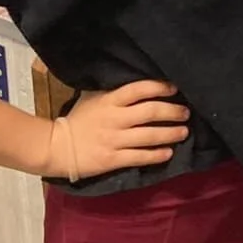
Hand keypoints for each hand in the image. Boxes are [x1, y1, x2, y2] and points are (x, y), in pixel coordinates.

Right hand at [45, 80, 188, 180]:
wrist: (55, 147)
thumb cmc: (78, 120)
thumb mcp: (93, 97)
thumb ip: (114, 91)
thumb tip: (139, 83)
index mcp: (110, 100)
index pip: (139, 89)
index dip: (160, 87)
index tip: (175, 88)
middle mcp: (114, 118)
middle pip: (150, 112)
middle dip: (172, 112)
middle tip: (186, 113)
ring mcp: (113, 140)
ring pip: (149, 135)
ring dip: (170, 133)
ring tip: (184, 131)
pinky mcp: (111, 160)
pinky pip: (139, 156)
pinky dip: (156, 155)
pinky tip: (168, 152)